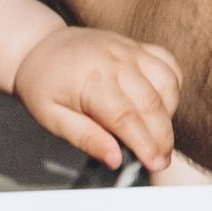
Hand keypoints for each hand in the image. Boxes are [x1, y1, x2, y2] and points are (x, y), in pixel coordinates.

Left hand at [14, 25, 181, 173]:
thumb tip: (115, 160)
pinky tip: (162, 105)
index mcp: (92, 80)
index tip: (155, 165)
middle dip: (162, 137)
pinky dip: (173, 86)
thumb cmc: (43, 84)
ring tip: (158, 135)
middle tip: (161, 160)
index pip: (128, 119)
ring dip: (169, 113)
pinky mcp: (137, 46)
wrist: (39, 46)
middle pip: (153, 104)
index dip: (145, 145)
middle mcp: (116, 61)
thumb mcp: (52, 118)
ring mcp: (130, 50)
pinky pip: (168, 64)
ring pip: (167, 83)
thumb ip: (86, 138)